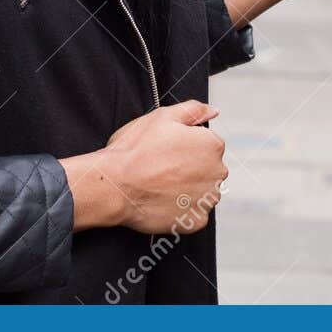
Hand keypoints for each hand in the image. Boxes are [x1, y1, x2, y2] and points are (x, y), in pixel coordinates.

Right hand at [64, 101, 226, 234]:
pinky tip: (164, 201)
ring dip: (188, 191)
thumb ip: (194, 110)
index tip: (167, 151)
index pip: (208, 146)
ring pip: (203, 193)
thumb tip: (213, 111)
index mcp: (212, 145)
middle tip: (162, 168)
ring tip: (161, 185)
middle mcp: (216, 173)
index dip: (185, 147)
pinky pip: (194, 214)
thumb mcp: (163, 116)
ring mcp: (207, 199)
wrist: (115, 186)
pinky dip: (182, 211)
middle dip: (190, 169)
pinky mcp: (196, 220)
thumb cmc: (135, 151)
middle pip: (208, 170)